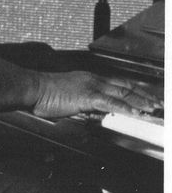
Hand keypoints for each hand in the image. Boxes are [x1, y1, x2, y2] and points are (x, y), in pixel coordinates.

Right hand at [30, 69, 162, 120]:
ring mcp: (92, 86)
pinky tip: (136, 113)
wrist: (33, 88)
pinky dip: (127, 108)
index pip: (119, 84)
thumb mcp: (70, 97)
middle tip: (159, 104)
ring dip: (142, 102)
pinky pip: (112, 103)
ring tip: (154, 109)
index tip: (147, 98)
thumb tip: (99, 113)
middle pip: (126, 87)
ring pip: (124, 94)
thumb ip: (86, 103)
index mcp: (90, 79)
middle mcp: (94, 80)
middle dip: (145, 96)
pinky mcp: (88, 96)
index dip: (135, 91)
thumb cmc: (45, 94)